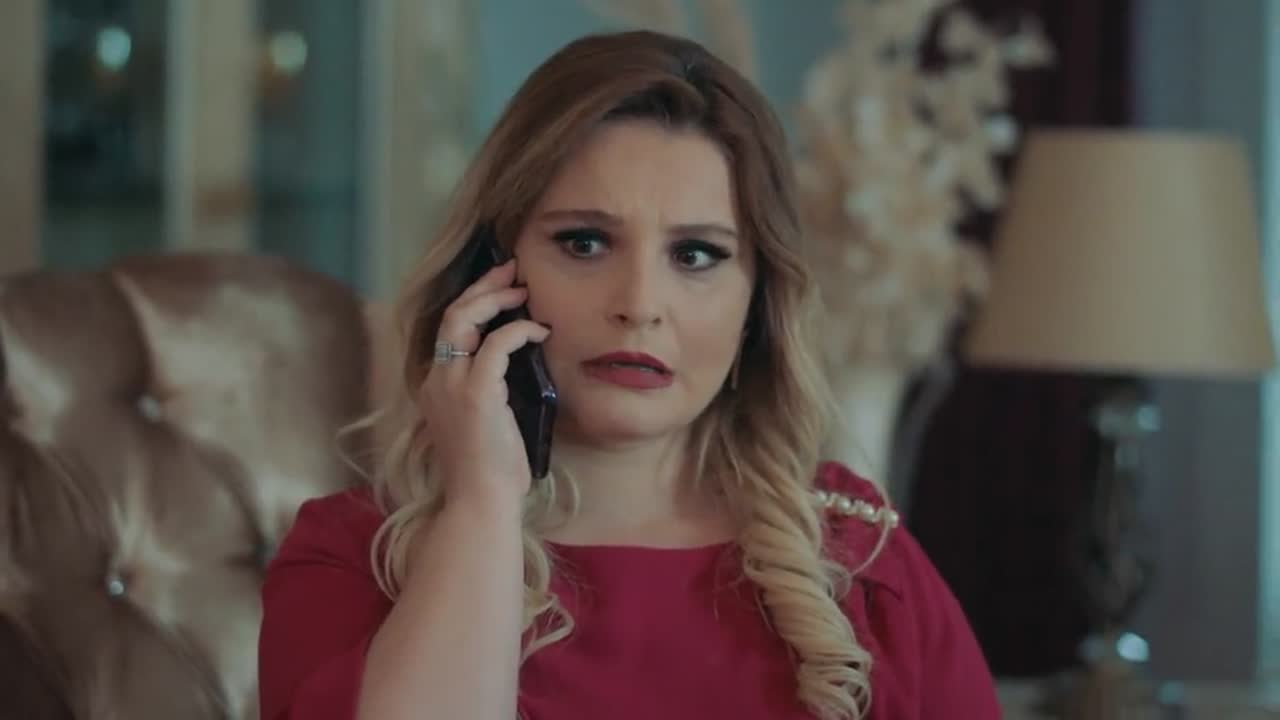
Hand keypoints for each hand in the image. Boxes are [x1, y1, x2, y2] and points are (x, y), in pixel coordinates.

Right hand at [417, 259, 549, 509]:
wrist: (480, 500)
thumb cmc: (489, 471)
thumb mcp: (485, 422)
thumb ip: (491, 390)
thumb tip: (520, 362)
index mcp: (436, 386)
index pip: (449, 330)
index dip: (473, 302)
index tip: (500, 287)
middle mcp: (437, 380)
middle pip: (452, 314)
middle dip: (482, 286)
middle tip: (511, 270)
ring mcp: (452, 385)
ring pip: (465, 319)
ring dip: (495, 298)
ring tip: (522, 289)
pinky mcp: (475, 393)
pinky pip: (498, 344)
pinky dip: (519, 330)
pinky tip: (539, 331)